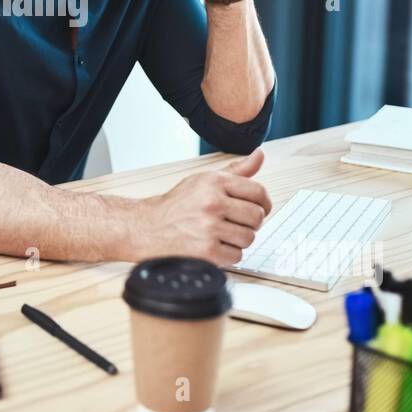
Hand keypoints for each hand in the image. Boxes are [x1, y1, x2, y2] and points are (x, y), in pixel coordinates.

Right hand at [133, 149, 272, 265]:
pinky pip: (237, 256)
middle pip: (256, 217)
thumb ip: (236, 170)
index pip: (258, 192)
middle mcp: (212, 202)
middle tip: (236, 224)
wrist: (147, 228)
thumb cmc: (177, 205)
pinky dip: (228, 255)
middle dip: (250, 224)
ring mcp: (209, 227)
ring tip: (222, 235)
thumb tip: (259, 155)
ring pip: (249, 238)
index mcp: (214, 182)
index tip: (259, 209)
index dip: (264, 204)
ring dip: (238, 240)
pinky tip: (214, 246)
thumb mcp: (204, 180)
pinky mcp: (206, 251)